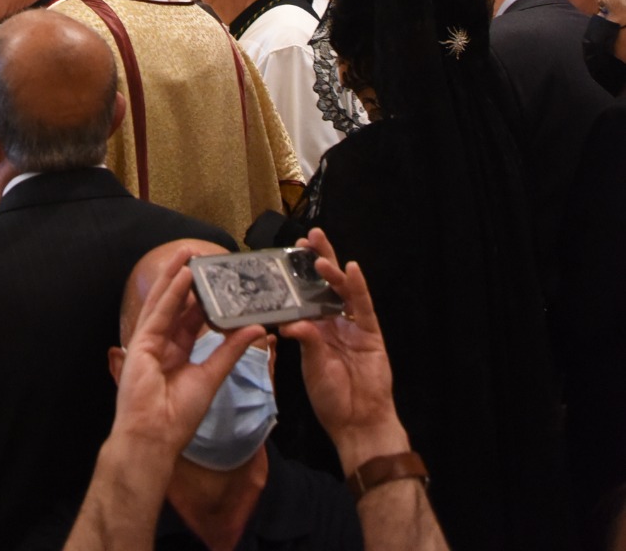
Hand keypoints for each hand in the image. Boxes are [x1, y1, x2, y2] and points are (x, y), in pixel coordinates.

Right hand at [112, 249, 263, 461]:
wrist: (156, 437)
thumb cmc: (180, 416)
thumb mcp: (212, 377)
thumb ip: (230, 350)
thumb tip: (256, 329)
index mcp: (178, 353)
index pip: (191, 320)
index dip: (203, 300)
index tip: (216, 281)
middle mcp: (163, 343)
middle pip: (176, 305)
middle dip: (186, 280)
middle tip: (199, 257)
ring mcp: (150, 341)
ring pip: (164, 302)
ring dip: (175, 277)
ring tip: (187, 254)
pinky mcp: (141, 343)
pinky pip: (159, 313)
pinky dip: (170, 294)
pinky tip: (181, 277)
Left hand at [279, 228, 406, 475]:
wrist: (358, 422)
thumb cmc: (331, 398)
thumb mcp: (311, 367)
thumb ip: (306, 342)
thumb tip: (290, 323)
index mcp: (316, 330)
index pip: (306, 295)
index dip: (299, 275)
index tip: (288, 253)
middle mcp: (334, 323)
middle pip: (325, 286)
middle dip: (317, 260)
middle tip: (308, 237)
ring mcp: (353, 326)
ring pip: (342, 291)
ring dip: (332, 270)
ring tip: (319, 253)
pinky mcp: (371, 333)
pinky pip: (364, 306)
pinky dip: (358, 287)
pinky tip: (352, 269)